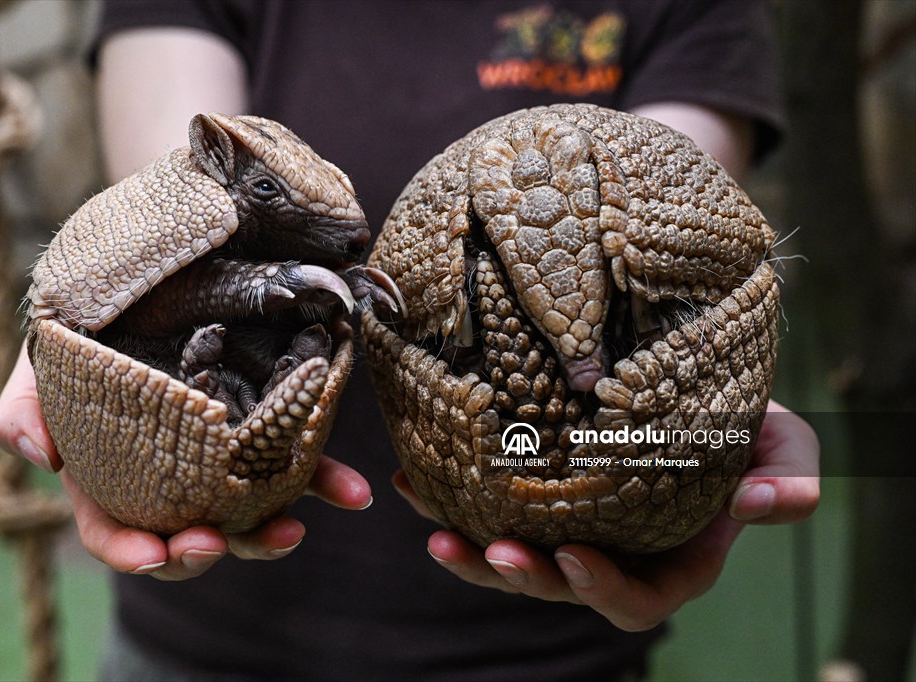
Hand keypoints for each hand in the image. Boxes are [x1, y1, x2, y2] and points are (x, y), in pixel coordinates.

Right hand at [0, 347, 371, 579]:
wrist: (154, 268)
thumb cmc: (91, 317)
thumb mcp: (47, 355)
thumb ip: (26, 403)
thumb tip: (35, 456)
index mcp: (113, 471)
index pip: (115, 528)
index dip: (132, 551)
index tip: (157, 552)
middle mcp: (172, 472)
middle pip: (185, 532)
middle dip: (203, 550)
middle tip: (218, 540)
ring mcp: (223, 453)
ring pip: (246, 510)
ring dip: (269, 532)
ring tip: (293, 530)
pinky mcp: (267, 424)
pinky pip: (299, 460)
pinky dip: (327, 481)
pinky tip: (353, 492)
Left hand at [395, 400, 818, 630]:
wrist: (697, 381)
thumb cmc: (746, 423)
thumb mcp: (785, 448)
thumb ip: (788, 481)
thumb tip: (758, 508)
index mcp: (670, 558)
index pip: (636, 600)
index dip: (602, 590)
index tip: (576, 556)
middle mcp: (612, 549)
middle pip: (559, 584)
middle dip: (522, 577)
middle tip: (490, 551)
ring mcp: (568, 522)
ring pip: (513, 555)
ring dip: (472, 552)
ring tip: (434, 527)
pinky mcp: (532, 490)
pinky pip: (485, 507)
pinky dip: (448, 499)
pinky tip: (414, 479)